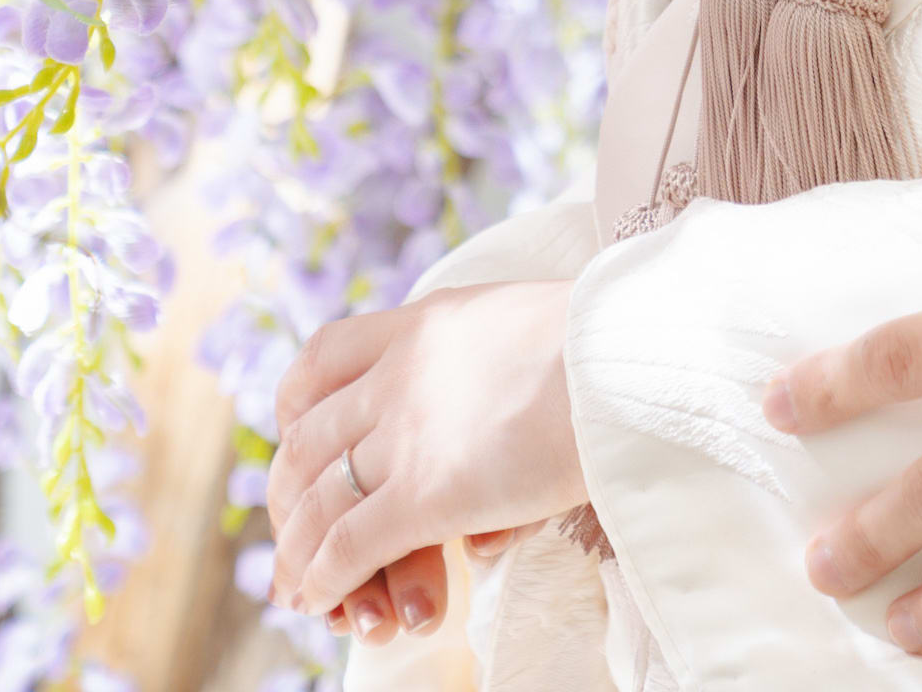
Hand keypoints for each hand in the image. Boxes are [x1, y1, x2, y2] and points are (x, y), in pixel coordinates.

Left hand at [266, 278, 585, 636]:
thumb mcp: (529, 327)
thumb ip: (494, 370)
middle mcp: (400, 374)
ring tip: (296, 584)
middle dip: (290, 491)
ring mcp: (408, 434)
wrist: (632, 360)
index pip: (325, 356)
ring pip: (320, 498)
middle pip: (310, 437)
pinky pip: (351, 544)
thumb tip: (498, 417)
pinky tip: (321, 599)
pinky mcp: (427, 494)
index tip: (295, 435)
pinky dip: (327, 578)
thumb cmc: (611, 343)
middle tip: (289, 530)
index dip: (298, 404)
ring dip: (298, 548)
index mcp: (424, 322)